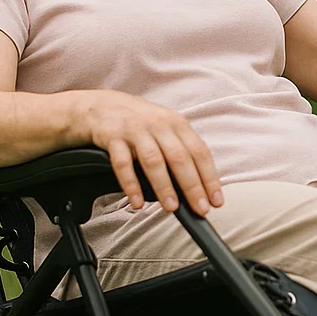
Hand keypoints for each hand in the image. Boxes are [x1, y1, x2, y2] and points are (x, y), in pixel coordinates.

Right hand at [79, 91, 223, 214]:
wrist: (100, 106)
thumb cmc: (138, 123)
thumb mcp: (164, 128)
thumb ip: (180, 151)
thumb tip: (199, 186)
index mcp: (176, 123)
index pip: (199, 152)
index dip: (209, 177)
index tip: (215, 200)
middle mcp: (158, 125)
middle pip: (179, 157)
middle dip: (192, 186)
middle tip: (199, 209)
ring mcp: (135, 130)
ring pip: (153, 160)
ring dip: (164, 186)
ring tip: (171, 207)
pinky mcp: (113, 137)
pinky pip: (122, 164)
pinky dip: (131, 185)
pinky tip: (137, 202)